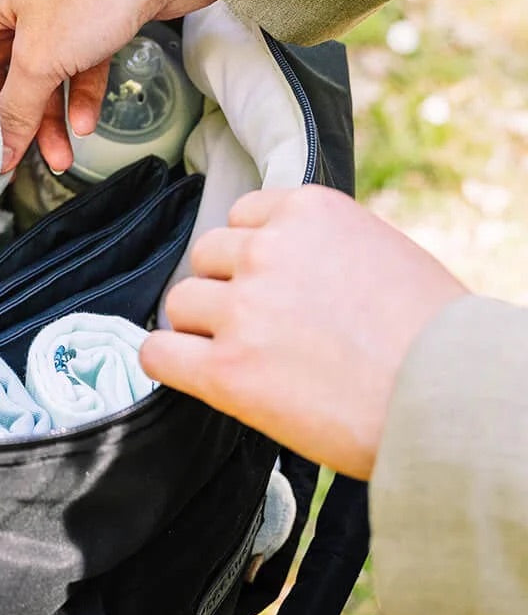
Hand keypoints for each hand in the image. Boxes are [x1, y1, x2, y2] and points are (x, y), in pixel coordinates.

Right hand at [0, 0, 214, 171]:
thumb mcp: (41, 60)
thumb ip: (13, 111)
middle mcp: (9, 6)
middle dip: (7, 121)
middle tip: (14, 161)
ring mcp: (49, 14)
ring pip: (34, 79)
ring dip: (45, 120)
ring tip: (62, 157)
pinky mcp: (85, 22)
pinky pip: (70, 69)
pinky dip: (77, 97)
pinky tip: (88, 125)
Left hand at [140, 185, 468, 479]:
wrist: (456, 403)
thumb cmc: (435, 337)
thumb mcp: (379, 252)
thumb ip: (318, 246)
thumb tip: (277, 257)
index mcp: (307, 211)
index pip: (242, 217)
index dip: (252, 255)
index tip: (271, 284)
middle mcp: (267, 250)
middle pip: (206, 258)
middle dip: (226, 289)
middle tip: (262, 328)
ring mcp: (243, 310)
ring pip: (180, 303)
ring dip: (201, 328)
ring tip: (244, 357)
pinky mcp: (227, 371)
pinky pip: (159, 353)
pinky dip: (168, 361)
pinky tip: (189, 372)